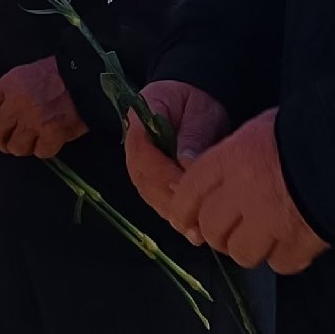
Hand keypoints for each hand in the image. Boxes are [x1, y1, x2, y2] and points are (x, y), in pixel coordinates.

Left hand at [0, 58, 87, 158]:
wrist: (89, 77)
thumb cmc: (59, 74)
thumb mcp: (27, 73)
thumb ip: (10, 92)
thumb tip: (0, 115)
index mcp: (10, 83)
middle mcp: (19, 102)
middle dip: (1, 139)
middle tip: (10, 140)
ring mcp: (35, 119)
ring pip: (16, 147)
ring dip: (23, 147)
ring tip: (31, 141)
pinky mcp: (54, 133)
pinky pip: (41, 152)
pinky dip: (45, 149)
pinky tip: (50, 140)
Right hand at [124, 79, 232, 226]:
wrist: (193, 102)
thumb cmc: (195, 103)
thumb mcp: (199, 110)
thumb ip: (192, 133)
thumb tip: (187, 162)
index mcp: (140, 121)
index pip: (142, 151)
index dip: (162, 171)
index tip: (185, 184)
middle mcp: (135, 148)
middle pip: (144, 179)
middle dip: (169, 199)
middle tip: (196, 215)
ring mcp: (141, 167)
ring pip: (150, 194)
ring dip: (172, 213)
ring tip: (197, 230)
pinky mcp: (151, 181)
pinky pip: (157, 201)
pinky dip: (174, 217)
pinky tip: (193, 232)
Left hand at [163, 108, 328, 273]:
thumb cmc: (305, 131)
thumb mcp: (258, 131)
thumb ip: (232, 157)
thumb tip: (212, 177)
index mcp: (229, 161)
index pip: (189, 193)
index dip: (183, 210)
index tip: (184, 218)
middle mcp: (243, 194)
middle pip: (212, 229)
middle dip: (217, 233)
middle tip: (229, 228)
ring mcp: (271, 223)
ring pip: (241, 252)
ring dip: (248, 248)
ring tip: (262, 237)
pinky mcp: (299, 244)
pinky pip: (280, 264)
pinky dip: (284, 257)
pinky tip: (291, 242)